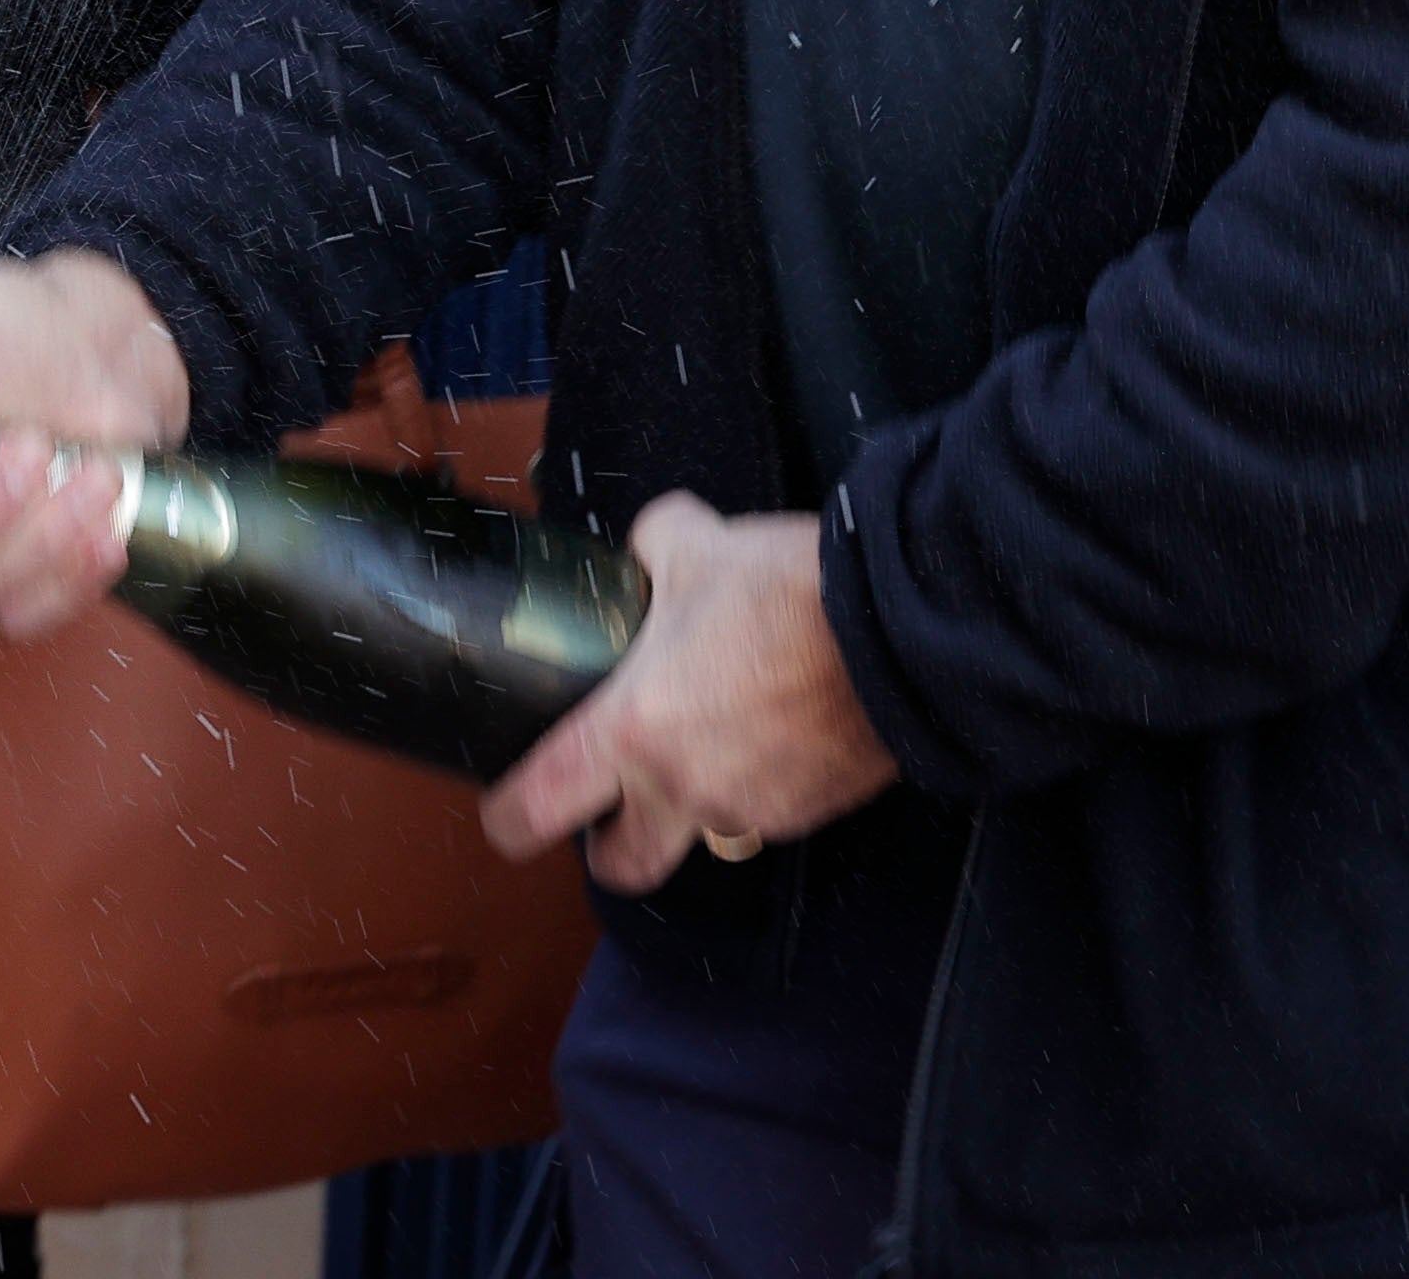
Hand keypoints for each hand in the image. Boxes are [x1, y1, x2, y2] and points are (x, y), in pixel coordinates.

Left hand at [477, 494, 898, 888]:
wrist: (902, 628)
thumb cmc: (794, 592)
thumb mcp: (701, 543)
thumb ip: (655, 549)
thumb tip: (648, 553)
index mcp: (634, 730)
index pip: (536, 806)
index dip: (508, 818)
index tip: (507, 809)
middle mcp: (685, 787)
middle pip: (621, 865)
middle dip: (609, 846)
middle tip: (613, 805)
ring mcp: (752, 806)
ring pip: (705, 832)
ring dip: (698, 802)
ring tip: (722, 735)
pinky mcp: (811, 808)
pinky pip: (770, 810)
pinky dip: (765, 780)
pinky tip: (784, 726)